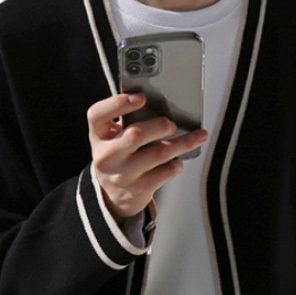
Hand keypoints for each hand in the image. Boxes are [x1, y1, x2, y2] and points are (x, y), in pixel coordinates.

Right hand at [87, 93, 207, 221]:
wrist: (114, 197)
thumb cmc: (119, 158)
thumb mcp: (113, 139)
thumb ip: (127, 122)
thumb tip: (162, 104)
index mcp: (98, 137)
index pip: (97, 115)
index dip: (118, 104)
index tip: (141, 97)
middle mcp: (106, 157)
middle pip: (135, 135)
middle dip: (161, 126)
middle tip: (172, 124)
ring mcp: (122, 175)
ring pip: (158, 154)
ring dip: (182, 143)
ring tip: (198, 136)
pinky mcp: (139, 189)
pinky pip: (165, 172)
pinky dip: (177, 164)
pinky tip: (179, 161)